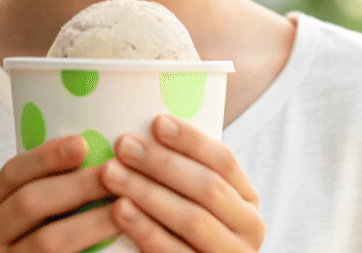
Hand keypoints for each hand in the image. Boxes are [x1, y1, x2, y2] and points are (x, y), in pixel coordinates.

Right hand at [0, 135, 119, 252]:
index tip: (83, 144)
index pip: (12, 173)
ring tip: (123, 208)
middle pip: (30, 202)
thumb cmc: (41, 243)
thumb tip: (97, 147)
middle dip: (76, 185)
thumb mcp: (34, 215)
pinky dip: (89, 252)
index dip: (46, 156)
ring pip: (48, 240)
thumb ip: (53, 190)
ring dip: (90, 221)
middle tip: (115, 173)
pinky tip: (116, 243)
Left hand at [99, 114, 263, 251]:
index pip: (225, 160)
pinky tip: (120, 210)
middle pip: (207, 187)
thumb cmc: (182, 230)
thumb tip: (149, 127)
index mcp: (247, 200)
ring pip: (192, 219)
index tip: (157, 122)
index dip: (191, 140)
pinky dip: (145, 229)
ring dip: (148, 192)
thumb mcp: (196, 201)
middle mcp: (249, 229)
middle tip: (124, 145)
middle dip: (162, 163)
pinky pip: (173, 252)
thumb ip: (184, 174)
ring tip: (112, 173)